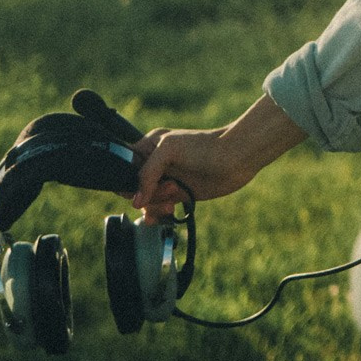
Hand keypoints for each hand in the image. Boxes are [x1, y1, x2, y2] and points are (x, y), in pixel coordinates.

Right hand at [132, 92, 301, 216]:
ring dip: (155, 204)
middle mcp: (155, 164)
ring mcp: (167, 180)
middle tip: (168, 187)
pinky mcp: (178, 194)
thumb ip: (146, 173)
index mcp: (149, 146)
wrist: (236, 158)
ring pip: (146, 201)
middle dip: (147, 193)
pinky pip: (159, 209)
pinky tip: (168, 212)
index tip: (141, 188)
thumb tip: (136, 202)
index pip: (124, 167)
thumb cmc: (204, 146)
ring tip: (173, 196)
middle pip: (133, 189)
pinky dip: (159, 214)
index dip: (127, 181)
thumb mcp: (169, 150)